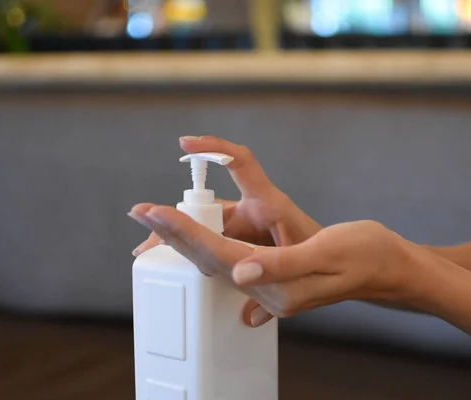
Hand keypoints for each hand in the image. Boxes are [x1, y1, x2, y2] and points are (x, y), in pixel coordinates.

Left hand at [129, 203, 418, 326]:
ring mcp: (272, 291)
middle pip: (209, 262)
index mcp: (278, 281)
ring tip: (158, 224)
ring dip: (186, 244)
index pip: (218, 255)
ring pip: (216, 267)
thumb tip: (240, 275)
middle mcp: (269, 291)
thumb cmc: (364, 254)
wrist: (388, 269)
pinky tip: (197, 245)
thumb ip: (282, 265)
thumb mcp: (326, 253)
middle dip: (173, 237)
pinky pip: (232, 269)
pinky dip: (209, 251)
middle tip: (141, 211)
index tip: (153, 212)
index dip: (184, 233)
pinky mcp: (277, 284)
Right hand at [132, 136, 320, 255]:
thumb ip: (278, 271)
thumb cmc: (316, 249)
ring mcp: (242, 223)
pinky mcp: (238, 237)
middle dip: (175, 217)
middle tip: (146, 222)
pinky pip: (210, 239)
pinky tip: (175, 263)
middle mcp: (249, 208)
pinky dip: (191, 249)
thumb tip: (252, 310)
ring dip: (177, 236)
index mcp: (266, 203)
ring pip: (203, 225)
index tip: (186, 144)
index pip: (240, 163)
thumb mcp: (299, 256)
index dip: (215, 149)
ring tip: (149, 251)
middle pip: (206, 206)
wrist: (324, 262)